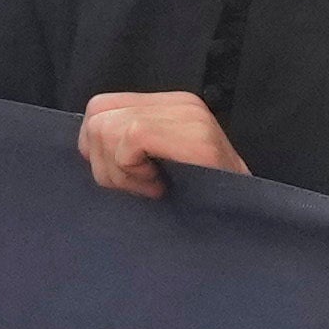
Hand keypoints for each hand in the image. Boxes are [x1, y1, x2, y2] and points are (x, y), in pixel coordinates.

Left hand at [75, 86, 249, 197]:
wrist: (242, 226)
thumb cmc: (195, 203)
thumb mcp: (155, 164)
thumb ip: (125, 145)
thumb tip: (86, 141)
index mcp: (169, 105)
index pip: (99, 107)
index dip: (95, 148)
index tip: (124, 177)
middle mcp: (181, 103)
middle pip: (97, 117)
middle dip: (104, 162)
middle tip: (138, 186)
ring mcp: (190, 117)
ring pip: (108, 129)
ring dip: (120, 172)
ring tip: (151, 187)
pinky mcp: (196, 137)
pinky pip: (130, 140)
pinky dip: (133, 172)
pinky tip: (157, 188)